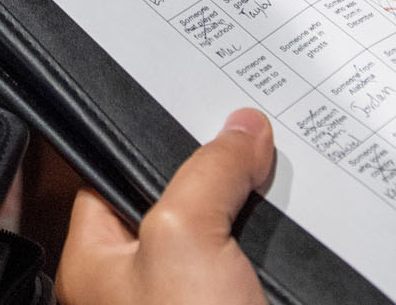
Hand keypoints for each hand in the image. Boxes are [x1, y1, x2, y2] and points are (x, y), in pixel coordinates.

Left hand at [56, 109, 272, 304]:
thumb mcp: (183, 235)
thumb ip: (207, 173)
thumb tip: (240, 131)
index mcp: (97, 263)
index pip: (111, 179)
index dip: (147, 144)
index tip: (184, 109)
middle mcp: (140, 282)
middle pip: (178, 201)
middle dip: (214, 173)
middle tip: (245, 134)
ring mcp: (190, 298)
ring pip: (222, 232)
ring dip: (253, 209)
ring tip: (276, 166)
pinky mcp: (235, 304)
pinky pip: (255, 262)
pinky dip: (277, 242)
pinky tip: (298, 220)